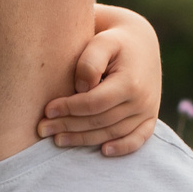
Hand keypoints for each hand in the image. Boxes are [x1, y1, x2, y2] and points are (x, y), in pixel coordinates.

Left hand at [40, 4, 161, 155]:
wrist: (140, 40)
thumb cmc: (113, 40)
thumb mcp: (101, 41)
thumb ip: (89, 62)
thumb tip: (81, 89)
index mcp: (130, 82)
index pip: (94, 104)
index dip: (68, 109)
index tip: (46, 110)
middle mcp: (142, 100)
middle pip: (100, 122)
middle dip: (68, 127)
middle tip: (43, 129)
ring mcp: (147, 110)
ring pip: (113, 133)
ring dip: (84, 140)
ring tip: (58, 140)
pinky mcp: (149, 117)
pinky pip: (138, 139)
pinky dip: (122, 148)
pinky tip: (103, 151)